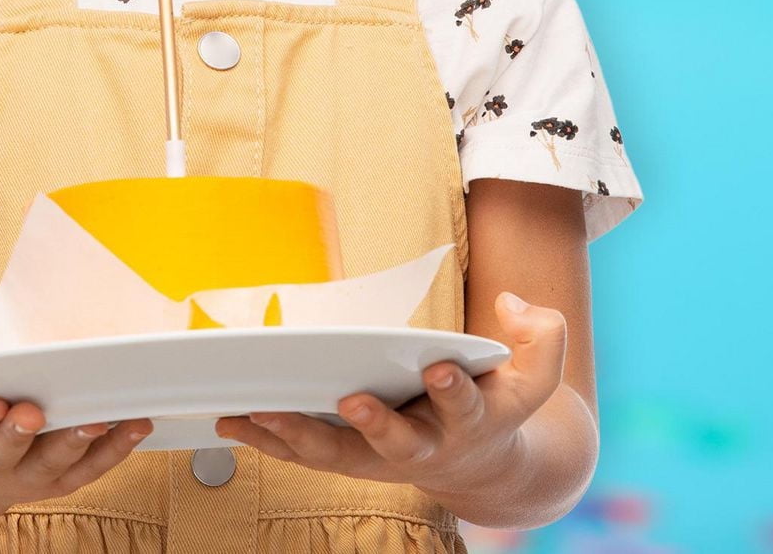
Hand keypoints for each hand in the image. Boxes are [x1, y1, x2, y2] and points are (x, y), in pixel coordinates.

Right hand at [0, 335, 154, 528]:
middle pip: (1, 457)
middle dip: (19, 436)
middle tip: (35, 411)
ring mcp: (15, 481)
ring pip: (48, 469)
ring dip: (74, 445)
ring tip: (98, 416)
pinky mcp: (45, 481)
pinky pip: (82, 472)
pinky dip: (111, 451)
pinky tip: (134, 423)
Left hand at [215, 291, 564, 494]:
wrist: (483, 466)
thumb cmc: (499, 401)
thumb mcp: (535, 369)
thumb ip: (541, 335)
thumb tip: (510, 305)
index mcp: (475, 420)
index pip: (470, 406)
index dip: (456, 389)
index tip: (441, 367)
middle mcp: (429, 446)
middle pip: (401, 445)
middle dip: (377, 425)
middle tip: (351, 400)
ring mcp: (385, 457)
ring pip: (342, 456)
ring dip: (301, 437)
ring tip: (261, 411)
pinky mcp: (351, 458)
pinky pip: (306, 454)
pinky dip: (269, 440)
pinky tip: (232, 421)